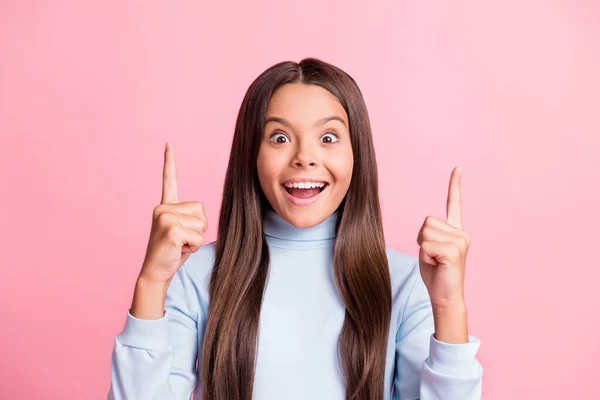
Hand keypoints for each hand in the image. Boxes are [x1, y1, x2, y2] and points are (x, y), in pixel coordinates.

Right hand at [138, 141, 207, 283]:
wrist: (155, 272)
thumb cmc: (172, 253)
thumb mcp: (183, 232)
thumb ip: (190, 219)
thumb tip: (200, 216)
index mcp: (165, 206)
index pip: (168, 180)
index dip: (169, 161)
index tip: (168, 143)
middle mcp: (162, 207)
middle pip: (201, 211)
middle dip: (198, 229)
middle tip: (181, 240)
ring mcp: (164, 217)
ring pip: (202, 224)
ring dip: (196, 239)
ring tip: (179, 245)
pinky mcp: (170, 229)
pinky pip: (198, 236)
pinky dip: (193, 247)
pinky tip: (177, 250)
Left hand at [417, 167, 470, 310]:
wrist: (445, 297)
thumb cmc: (436, 275)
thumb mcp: (429, 249)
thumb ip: (429, 235)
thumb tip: (426, 229)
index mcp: (456, 231)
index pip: (454, 204)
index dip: (454, 185)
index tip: (457, 168)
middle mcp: (462, 233)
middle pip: (426, 222)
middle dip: (422, 240)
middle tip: (434, 257)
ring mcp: (460, 241)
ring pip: (425, 232)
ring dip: (424, 248)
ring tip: (436, 261)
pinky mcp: (454, 251)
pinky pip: (426, 245)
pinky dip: (426, 256)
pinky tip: (438, 265)